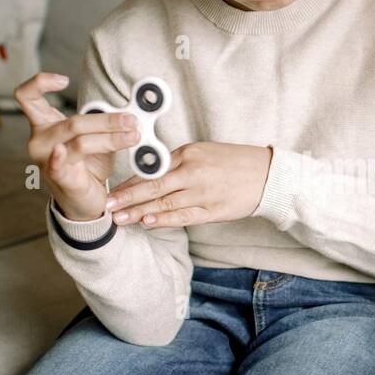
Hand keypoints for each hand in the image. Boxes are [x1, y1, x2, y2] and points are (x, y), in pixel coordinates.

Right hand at [15, 71, 141, 220]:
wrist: (85, 202)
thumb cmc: (87, 168)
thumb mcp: (94, 138)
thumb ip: (102, 124)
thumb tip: (129, 113)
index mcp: (44, 125)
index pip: (27, 96)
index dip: (40, 82)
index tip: (64, 80)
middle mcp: (40, 140)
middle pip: (73, 121)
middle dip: (107, 121)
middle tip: (131, 121)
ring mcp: (46, 159)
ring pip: (79, 140)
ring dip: (111, 136)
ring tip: (132, 135)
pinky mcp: (57, 178)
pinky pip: (56, 165)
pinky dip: (57, 158)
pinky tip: (60, 151)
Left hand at [104, 141, 273, 226]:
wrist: (267, 174)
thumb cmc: (234, 162)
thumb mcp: (204, 152)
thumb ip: (178, 163)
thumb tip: (151, 175)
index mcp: (189, 154)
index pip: (152, 169)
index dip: (129, 182)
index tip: (111, 191)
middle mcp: (193, 172)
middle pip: (153, 186)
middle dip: (127, 198)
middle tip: (107, 206)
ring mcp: (203, 192)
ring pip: (164, 203)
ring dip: (139, 212)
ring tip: (120, 219)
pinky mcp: (213, 209)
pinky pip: (184, 216)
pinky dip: (164, 219)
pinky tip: (148, 222)